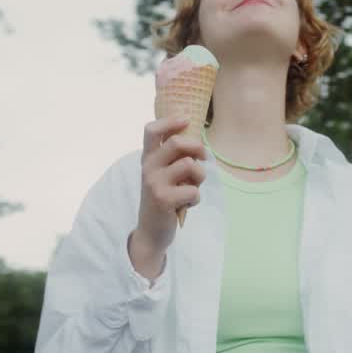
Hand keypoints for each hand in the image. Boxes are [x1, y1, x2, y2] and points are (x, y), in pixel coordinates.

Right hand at [134, 117, 206, 255]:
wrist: (151, 231)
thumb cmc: (164, 198)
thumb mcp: (163, 175)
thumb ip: (173, 158)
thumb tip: (198, 141)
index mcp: (148, 158)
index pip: (151, 130)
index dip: (170, 121)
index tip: (186, 121)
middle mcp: (148, 167)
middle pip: (176, 143)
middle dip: (197, 148)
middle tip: (203, 157)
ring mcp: (154, 183)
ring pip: (190, 165)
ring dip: (200, 177)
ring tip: (193, 187)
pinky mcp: (163, 199)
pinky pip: (193, 190)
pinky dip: (196, 198)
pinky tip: (187, 204)